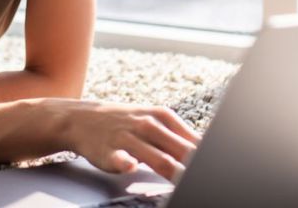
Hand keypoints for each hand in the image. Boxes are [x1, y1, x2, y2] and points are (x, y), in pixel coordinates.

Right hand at [67, 100, 201, 181]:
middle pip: (180, 151)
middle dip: (194, 166)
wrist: (81, 118)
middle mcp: (147, 125)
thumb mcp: (153, 120)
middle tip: (205, 178)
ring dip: (173, 170)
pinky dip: (125, 162)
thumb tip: (206, 149)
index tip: (216, 170)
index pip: (194, 141)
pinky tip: (130, 165)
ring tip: (184, 181)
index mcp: (163, 117)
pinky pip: (118, 158)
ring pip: (156, 157)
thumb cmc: (124, 123)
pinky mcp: (108, 151)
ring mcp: (127, 137)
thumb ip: (180, 137)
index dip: (205, 158)